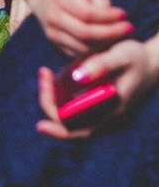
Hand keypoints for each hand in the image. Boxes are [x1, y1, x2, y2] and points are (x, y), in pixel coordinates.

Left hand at [37, 38, 158, 138]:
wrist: (152, 62)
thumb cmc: (137, 57)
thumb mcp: (122, 54)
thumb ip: (101, 64)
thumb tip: (77, 76)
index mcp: (114, 112)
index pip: (80, 132)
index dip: (58, 131)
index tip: (39, 125)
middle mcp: (109, 119)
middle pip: (71, 127)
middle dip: (49, 104)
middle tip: (43, 74)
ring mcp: (105, 115)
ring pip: (71, 119)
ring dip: (54, 99)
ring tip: (49, 73)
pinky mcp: (101, 107)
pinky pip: (76, 109)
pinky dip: (63, 96)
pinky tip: (60, 74)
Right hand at [38, 0, 133, 58]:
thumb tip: (109, 13)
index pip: (87, 13)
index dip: (108, 16)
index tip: (123, 14)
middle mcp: (53, 17)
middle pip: (85, 33)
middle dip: (111, 33)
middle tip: (129, 28)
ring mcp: (53, 34)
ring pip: (84, 47)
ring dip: (106, 43)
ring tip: (119, 35)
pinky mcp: (56, 46)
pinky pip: (81, 54)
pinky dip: (97, 50)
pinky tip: (107, 41)